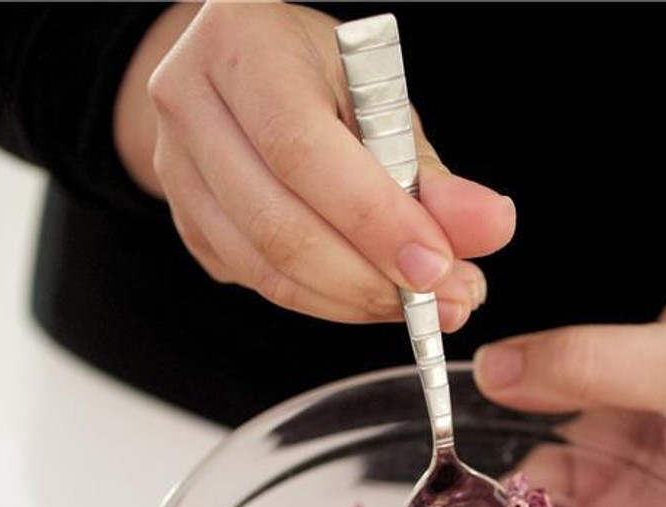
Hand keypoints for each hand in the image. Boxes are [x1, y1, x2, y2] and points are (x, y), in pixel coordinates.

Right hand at [115, 1, 516, 331]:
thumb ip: (432, 172)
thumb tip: (490, 229)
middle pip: (278, 224)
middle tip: (443, 300)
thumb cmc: (321, 78)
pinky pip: (259, 283)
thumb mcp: (382, 101)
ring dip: (354, 301)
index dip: (373, 220)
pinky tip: (372, 293)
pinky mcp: (186, 224)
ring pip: (266, 268)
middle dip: (370, 279)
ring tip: (421, 304)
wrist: (247, 77)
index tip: (437, 266)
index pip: (302, 150)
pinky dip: (326, 302)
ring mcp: (175, 168)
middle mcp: (189, 102)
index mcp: (242, 43)